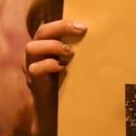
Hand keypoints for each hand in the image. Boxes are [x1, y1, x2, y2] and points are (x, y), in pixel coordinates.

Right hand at [24, 19, 86, 135]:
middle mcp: (35, 53)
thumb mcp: (75, 63)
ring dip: (53, 46)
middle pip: (41, 32)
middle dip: (61, 28)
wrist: (57, 112)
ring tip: (71, 53)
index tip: (84, 26)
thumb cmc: (70, 83)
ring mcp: (30, 66)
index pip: (49, 27)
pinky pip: (34, 68)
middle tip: (81, 31)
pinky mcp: (32, 81)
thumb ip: (79, 50)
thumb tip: (105, 37)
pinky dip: (48, 65)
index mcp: (45, 45)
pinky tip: (62, 68)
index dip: (64, 23)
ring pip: (32, 47)